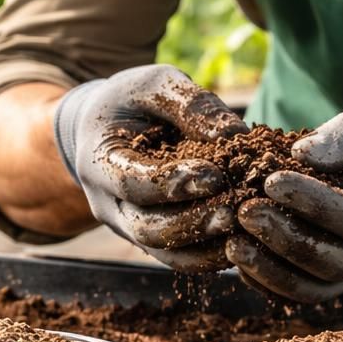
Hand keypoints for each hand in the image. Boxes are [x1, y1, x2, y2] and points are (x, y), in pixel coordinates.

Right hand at [54, 65, 244, 271]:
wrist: (105, 127)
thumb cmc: (132, 100)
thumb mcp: (156, 85)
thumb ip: (191, 105)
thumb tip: (236, 134)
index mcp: (97, 161)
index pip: (129, 182)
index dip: (172, 183)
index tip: (215, 176)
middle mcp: (106, 203)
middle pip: (145, 228)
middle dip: (191, 224)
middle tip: (233, 213)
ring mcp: (126, 226)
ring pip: (163, 251)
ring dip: (205, 248)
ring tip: (245, 232)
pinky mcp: (150, 237)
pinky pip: (178, 256)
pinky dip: (210, 255)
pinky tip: (243, 243)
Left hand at [227, 96, 342, 301]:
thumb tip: (302, 155)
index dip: (317, 204)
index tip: (272, 180)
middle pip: (340, 262)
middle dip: (288, 240)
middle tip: (244, 211)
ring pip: (321, 288)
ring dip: (273, 271)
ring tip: (234, 243)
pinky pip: (310, 292)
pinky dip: (272, 283)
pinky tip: (242, 258)